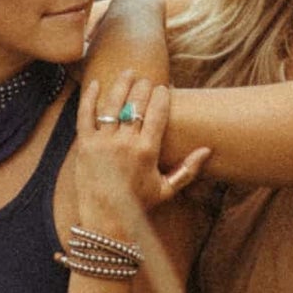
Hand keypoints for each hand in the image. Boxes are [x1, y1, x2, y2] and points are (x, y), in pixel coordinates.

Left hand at [75, 71, 210, 231]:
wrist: (106, 220)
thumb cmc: (139, 205)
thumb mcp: (167, 189)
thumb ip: (188, 169)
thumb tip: (207, 149)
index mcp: (147, 150)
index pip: (157, 112)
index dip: (161, 96)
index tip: (164, 88)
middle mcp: (125, 143)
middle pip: (136, 104)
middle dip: (143, 87)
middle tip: (147, 80)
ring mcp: (103, 142)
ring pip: (113, 104)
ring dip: (121, 84)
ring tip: (128, 73)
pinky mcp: (84, 144)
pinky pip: (85, 114)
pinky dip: (90, 97)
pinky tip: (96, 83)